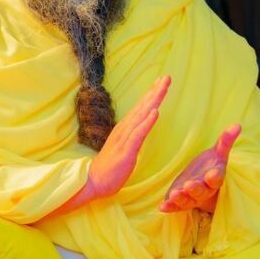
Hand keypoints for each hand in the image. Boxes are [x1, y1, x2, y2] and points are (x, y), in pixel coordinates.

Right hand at [87, 74, 170, 198]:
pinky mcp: (125, 152)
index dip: (151, 94)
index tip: (161, 81)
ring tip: (162, 87)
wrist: (92, 181)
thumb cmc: (110, 166)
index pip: (140, 108)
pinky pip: (138, 135)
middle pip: (142, 107)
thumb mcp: (124, 147)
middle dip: (155, 91)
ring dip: (153, 101)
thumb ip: (132, 136)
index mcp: (124, 128)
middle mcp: (124, 130)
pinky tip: (155, 112)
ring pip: (141, 116)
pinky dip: (147, 123)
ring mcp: (124, 140)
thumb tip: (142, 127)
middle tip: (167, 77)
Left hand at [159, 123, 240, 213]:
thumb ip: (225, 141)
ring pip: (187, 200)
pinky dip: (169, 207)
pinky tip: (161, 207)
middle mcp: (203, 191)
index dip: (215, 177)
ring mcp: (191, 198)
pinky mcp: (179, 202)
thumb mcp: (217, 153)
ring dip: (180, 198)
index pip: (216, 179)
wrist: (200, 182)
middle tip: (190, 185)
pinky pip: (175, 207)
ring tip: (174, 194)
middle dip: (195, 189)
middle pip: (201, 192)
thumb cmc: (209, 166)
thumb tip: (237, 125)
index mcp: (214, 178)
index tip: (213, 174)